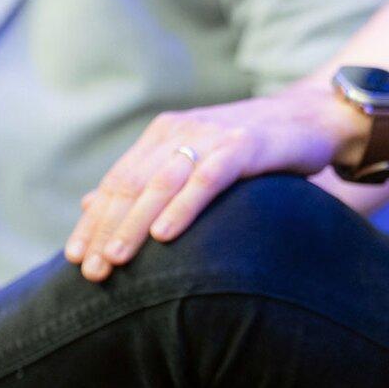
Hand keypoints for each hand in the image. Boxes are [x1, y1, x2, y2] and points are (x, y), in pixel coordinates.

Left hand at [65, 90, 361, 281]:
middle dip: (108, 229)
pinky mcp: (245, 144)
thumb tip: (89, 205)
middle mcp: (182, 131)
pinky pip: (207, 179)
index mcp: (164, 135)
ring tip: (116, 259)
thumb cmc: (252, 148)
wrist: (313, 116)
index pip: (118, 181)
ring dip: (135, 223)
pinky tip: (165, 235)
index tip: (76, 259)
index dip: (95, 221)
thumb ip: (146, 180)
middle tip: (90, 271)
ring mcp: (213, 135)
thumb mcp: (195, 161)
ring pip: (162, 183)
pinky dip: (183, 207)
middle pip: (132, 184)